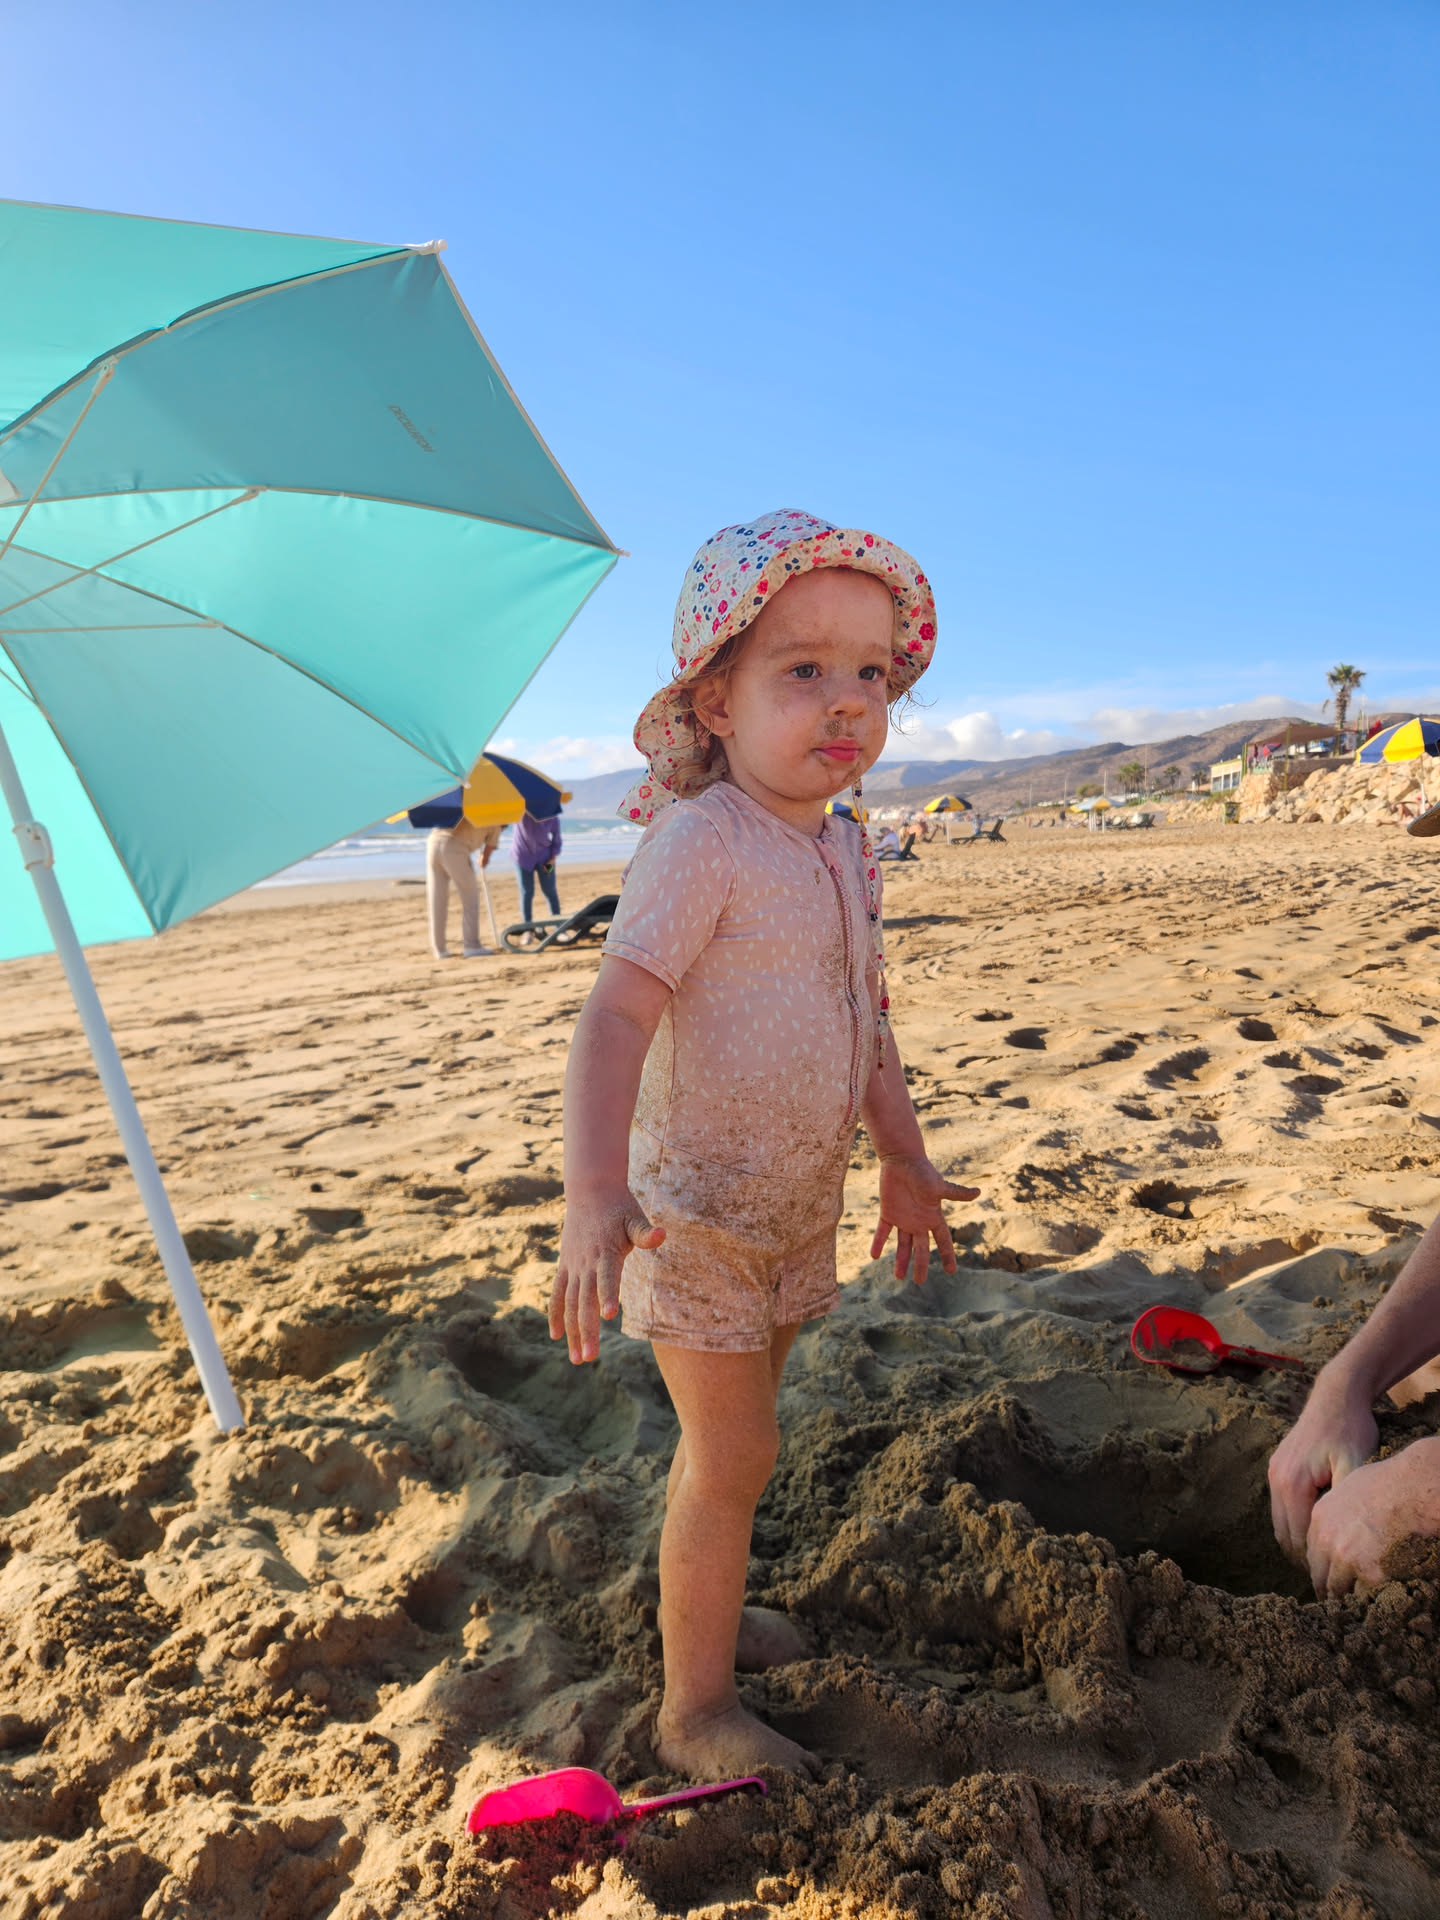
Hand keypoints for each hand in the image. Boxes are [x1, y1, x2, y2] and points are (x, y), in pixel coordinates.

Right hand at [550, 1186, 664, 1363]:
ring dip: (572, 1331)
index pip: (607, 1277)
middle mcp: (586, 1262)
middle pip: (584, 1300)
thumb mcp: (634, 1218)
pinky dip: (555, 1314)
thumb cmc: (619, 1208)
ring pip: (570, 1303)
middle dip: (587, 1330)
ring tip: (577, 1359)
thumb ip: (646, 1232)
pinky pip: (557, 1293)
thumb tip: (662, 1235)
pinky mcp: (565, 1266)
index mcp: (606, 1252)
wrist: (590, 1191)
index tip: (608, 1317)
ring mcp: (573, 1266)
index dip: (608, 1295)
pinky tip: (556, 1337)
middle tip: (590, 1357)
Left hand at [870, 1155, 978, 1285]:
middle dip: (920, 1265)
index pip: (943, 1240)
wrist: (902, 1160)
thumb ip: (956, 1194)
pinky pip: (882, 1232)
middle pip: (921, 1248)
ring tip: (899, 1277)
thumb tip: (978, 1193)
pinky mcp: (888, 1213)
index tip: (951, 1271)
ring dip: (901, 1260)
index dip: (947, 1255)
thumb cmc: (923, 1172)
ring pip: (902, 1244)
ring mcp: (903, 1219)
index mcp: (933, 1217)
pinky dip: (878, 1243)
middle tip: (919, 1282)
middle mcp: (919, 1221)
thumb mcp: (940, 1186)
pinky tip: (873, 1255)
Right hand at [1268, 1372, 1377, 1564]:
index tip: (1332, 1581)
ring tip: (1320, 1560)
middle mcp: (1276, 1479)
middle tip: (1326, 1579)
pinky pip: (1281, 1505)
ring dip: (1296, 1542)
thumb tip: (1340, 1539)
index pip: (1297, 1538)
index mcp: (1292, 1484)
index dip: (1314, 1562)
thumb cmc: (1350, 1430)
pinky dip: (1293, 1523)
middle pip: (1283, 1534)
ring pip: (1279, 1521)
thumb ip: (1343, 1503)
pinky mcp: (1278, 1466)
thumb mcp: (1354, 1467)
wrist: (1336, 1396)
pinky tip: (1314, 1530)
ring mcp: (1274, 1472)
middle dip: (1302, 1558)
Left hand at [1304, 1440, 1439, 1595]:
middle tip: (1334, 1599)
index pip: (1312, 1552)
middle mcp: (1326, 1540)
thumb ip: (1337, 1511)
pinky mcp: (1367, 1573)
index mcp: (1320, 1519)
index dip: (1321, 1565)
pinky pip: (1362, 1594)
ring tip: (1350, 1608)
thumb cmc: (1387, 1484)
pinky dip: (1366, 1599)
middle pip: (1319, 1574)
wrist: (1409, 1492)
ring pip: (1336, 1589)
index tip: (1328, 1574)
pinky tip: (1371, 1602)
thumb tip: (1340, 1522)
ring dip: (1343, 1598)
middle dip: (1326, 1587)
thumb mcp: (1348, 1488)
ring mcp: (1345, 1558)